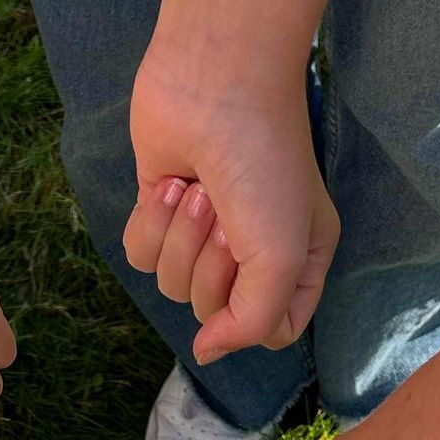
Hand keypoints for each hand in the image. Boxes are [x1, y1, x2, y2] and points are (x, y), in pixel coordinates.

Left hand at [129, 46, 337, 357]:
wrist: (215, 87)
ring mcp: (203, 233)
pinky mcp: (161, 213)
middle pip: (214, 312)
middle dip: (211, 266)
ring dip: (181, 239)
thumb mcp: (283, 257)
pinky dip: (151, 225)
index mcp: (298, 262)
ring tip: (199, 192)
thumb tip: (207, 353)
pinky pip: (141, 258)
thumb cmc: (264, 165)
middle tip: (225, 218)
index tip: (251, 279)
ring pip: (172, 287)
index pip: (274, 333)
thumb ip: (253, 323)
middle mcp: (252, 253)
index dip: (254, 321)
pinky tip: (170, 187)